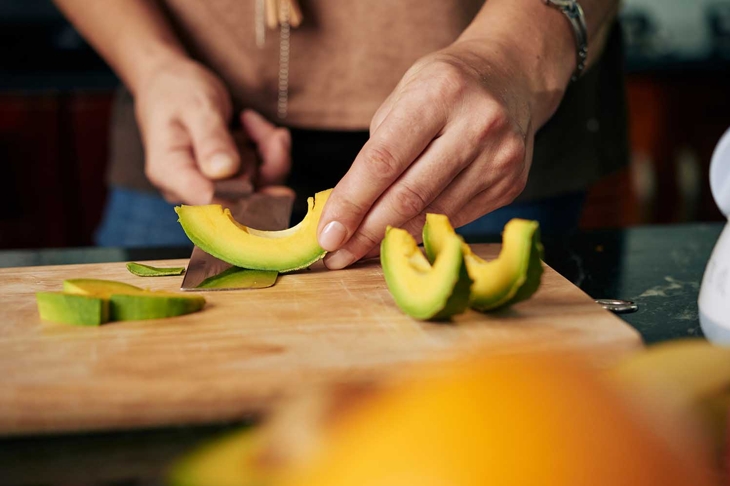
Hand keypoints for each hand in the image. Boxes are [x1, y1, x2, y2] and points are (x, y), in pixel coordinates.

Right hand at [135, 59, 290, 204]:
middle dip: (265, 164)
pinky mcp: (231, 183)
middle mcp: (190, 189)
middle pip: (242, 200)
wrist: (172, 84)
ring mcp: (213, 188)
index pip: (207, 200)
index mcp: (170, 172)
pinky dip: (271, 154)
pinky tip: (265, 131)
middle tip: (265, 129)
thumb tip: (225, 172)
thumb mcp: (196, 106)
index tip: (265, 172)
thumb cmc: (179, 91)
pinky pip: (264, 179)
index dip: (242, 195)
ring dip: (271, 156)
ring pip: (260, 190)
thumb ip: (211, 139)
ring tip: (254, 121)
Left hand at [317, 41, 544, 268]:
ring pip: (432, 215)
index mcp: (440, 93)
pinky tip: (397, 237)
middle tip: (336, 256)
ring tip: (359, 252)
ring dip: (390, 239)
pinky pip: (454, 219)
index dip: (351, 202)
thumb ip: (380, 149)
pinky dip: (420, 231)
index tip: (326, 235)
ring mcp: (499, 159)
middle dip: (365, 233)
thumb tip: (349, 211)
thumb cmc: (445, 86)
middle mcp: (476, 125)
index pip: (384, 160)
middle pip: (409, 196)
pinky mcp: (511, 185)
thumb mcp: (405, 94)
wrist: (513, 77)